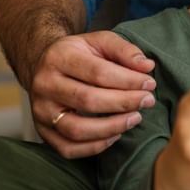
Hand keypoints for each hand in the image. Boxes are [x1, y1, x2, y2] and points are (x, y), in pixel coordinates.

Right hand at [31, 31, 157, 158]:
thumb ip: (125, 50)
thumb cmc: (80, 53)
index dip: (128, 81)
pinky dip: (95, 147)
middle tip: (148, 101)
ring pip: (76, 129)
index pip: (98, 73)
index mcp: (59, 58)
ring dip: (112, 127)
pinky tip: (115, 135)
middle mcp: (44, 85)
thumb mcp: (100, 41)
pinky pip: (68, 149)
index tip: (150, 84)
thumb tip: (147, 66)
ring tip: (135, 118)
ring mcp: (40, 111)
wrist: (44, 65)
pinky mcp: (42, 131)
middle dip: (124, 103)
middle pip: (88, 101)